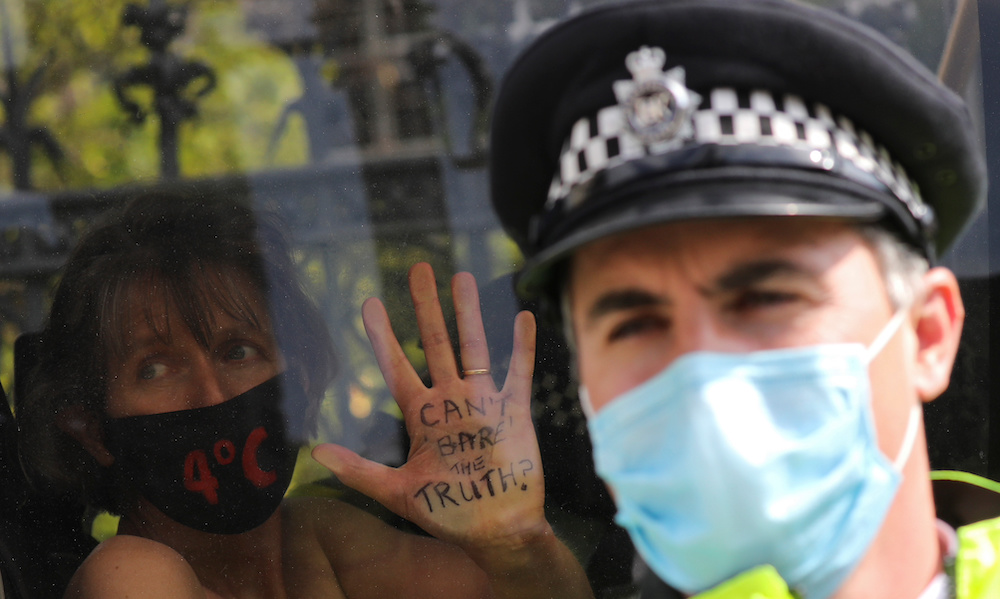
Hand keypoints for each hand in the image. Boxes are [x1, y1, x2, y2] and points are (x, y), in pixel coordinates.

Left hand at [312, 262, 542, 547]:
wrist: (495, 532)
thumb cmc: (447, 514)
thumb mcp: (397, 493)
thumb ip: (359, 471)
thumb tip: (315, 452)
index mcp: (421, 417)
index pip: (397, 367)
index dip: (383, 337)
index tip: (369, 303)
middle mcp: (450, 402)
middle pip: (435, 344)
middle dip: (426, 307)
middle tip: (418, 269)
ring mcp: (483, 404)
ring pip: (473, 347)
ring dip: (468, 314)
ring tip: (461, 277)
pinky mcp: (514, 413)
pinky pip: (519, 373)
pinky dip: (522, 347)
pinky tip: (523, 316)